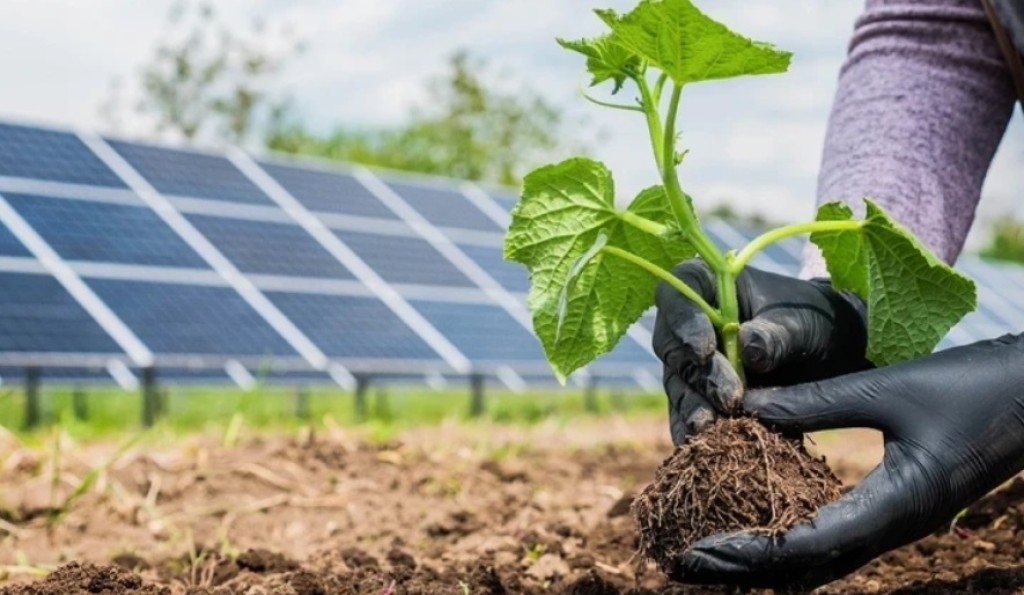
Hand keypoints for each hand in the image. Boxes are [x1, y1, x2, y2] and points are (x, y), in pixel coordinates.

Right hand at [654, 260, 870, 443]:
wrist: (834, 354)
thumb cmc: (818, 321)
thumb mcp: (806, 323)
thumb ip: (777, 334)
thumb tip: (748, 348)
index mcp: (710, 285)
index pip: (678, 293)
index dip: (682, 320)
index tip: (705, 349)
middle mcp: (690, 323)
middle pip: (672, 346)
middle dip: (698, 375)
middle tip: (730, 398)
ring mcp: (690, 363)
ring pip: (677, 385)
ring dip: (693, 408)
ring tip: (713, 430)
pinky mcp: (699, 397)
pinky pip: (687, 416)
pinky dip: (694, 433)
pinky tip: (704, 450)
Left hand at [674, 334, 1023, 589]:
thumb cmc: (972, 387)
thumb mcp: (887, 389)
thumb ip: (815, 400)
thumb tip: (744, 405)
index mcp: (896, 507)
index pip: (805, 545)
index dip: (746, 551)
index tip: (695, 551)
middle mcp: (894, 528)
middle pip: (806, 567)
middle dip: (743, 568)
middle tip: (681, 563)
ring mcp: (898, 523)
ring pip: (820, 560)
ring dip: (764, 560)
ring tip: (710, 554)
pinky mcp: (898, 509)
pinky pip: (835, 537)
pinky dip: (791, 541)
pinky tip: (760, 527)